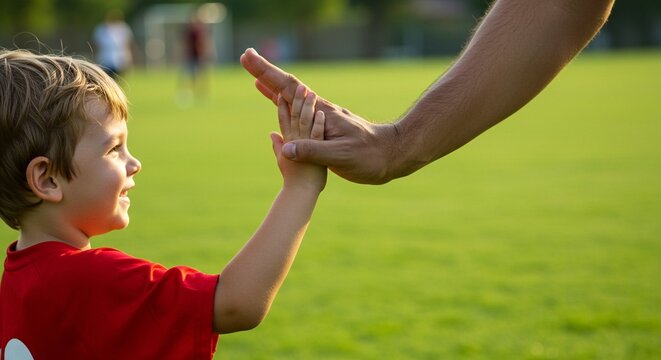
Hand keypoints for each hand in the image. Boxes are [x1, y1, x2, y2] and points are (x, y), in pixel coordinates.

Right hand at [242, 49, 399, 184]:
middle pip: (286, 87)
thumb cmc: (370, 156)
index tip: (249, 59)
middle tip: (245, 57)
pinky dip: (284, 105)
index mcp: (320, 113)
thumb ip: (314, 151)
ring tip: (255, 80)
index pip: (288, 89)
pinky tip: (280, 106)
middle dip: (265, 73)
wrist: (390, 156)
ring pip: (291, 99)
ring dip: (272, 88)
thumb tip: (286, 148)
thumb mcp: (341, 156)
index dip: (267, 75)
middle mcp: (318, 111)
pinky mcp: (323, 129)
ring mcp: (321, 119)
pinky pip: (298, 113)